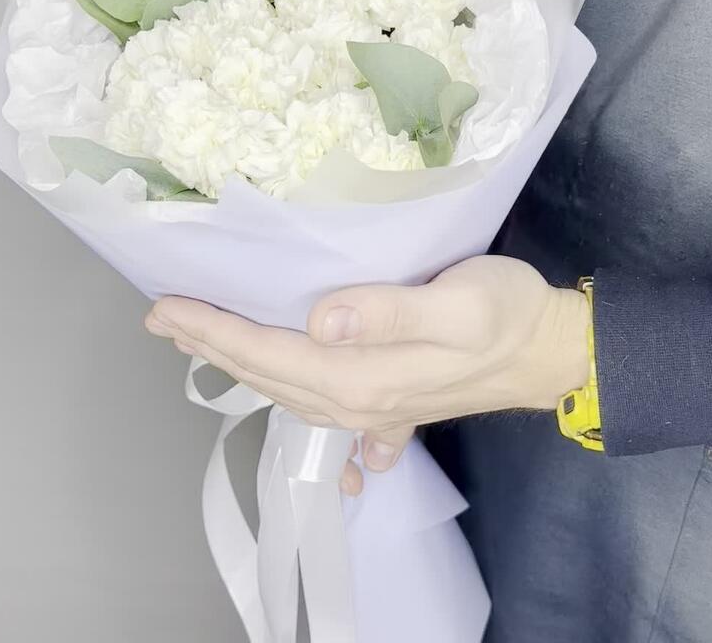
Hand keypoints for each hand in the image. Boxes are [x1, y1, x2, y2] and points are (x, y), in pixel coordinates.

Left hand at [145, 256, 589, 492]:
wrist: (546, 351)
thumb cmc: (505, 314)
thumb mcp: (459, 304)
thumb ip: (391, 313)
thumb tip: (324, 321)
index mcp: (363, 376)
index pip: (270, 352)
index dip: (215, 329)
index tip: (170, 307)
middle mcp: (355, 399)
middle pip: (267, 372)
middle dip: (210, 344)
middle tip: (164, 317)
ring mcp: (370, 407)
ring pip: (283, 387)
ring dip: (237, 361)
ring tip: (201, 337)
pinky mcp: (386, 403)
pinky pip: (314, 400)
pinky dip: (280, 385)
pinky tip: (270, 382)